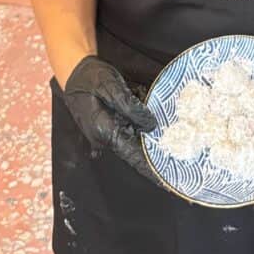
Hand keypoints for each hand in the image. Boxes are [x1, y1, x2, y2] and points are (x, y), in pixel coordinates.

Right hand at [63, 55, 159, 180]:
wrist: (74, 71)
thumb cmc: (91, 78)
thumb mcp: (112, 88)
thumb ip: (131, 108)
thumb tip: (152, 126)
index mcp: (105, 132)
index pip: (133, 156)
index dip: (151, 169)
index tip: (167, 182)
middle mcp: (106, 137)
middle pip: (136, 148)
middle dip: (155, 149)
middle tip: (178, 154)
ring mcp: (106, 132)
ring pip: (134, 136)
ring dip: (147, 130)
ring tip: (165, 131)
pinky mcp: (108, 124)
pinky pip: (128, 126)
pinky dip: (139, 119)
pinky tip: (147, 107)